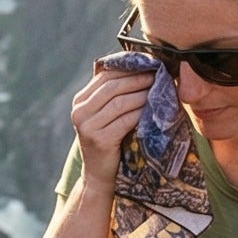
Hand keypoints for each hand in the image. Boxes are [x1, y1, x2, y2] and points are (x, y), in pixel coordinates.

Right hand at [72, 65, 154, 187]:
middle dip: (137, 78)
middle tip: (158, 73)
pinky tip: (153, 109)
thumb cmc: (109, 141)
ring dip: (142, 94)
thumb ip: (113, 95)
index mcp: (80, 101)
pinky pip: (125, 120)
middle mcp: (79, 112)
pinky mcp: (100, 140)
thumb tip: (139, 66)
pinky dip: (141, 112)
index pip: (104, 76)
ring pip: (120, 102)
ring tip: (158, 89)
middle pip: (112, 87)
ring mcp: (87, 127)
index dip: (127, 67)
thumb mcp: (105, 116)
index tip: (148, 62)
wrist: (100, 175)